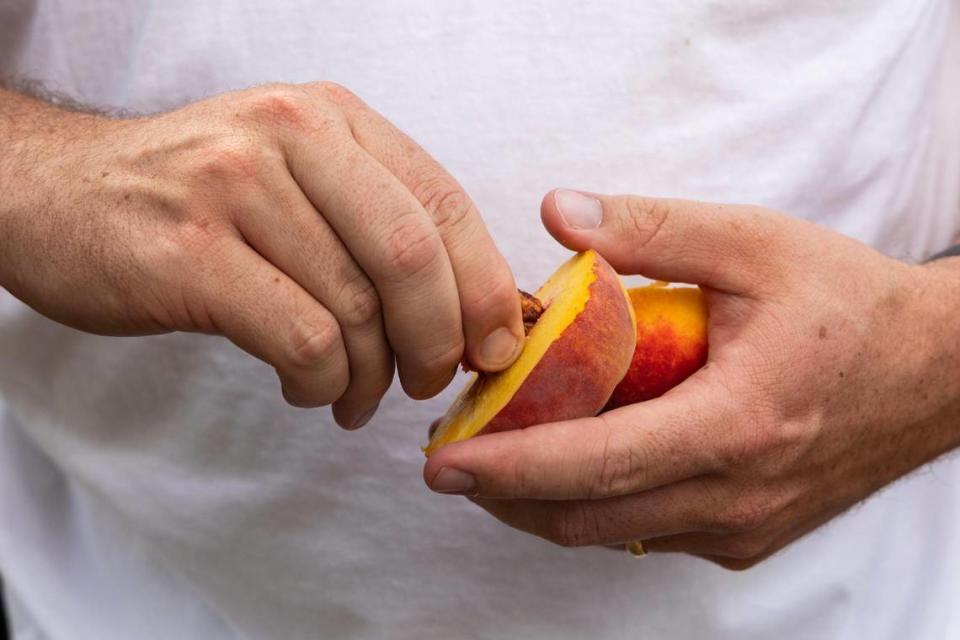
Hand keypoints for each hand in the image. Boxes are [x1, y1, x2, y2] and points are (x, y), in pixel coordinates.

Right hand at [0, 83, 523, 426]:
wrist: (58, 193)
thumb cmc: (197, 200)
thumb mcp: (295, 178)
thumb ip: (377, 226)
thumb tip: (471, 313)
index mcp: (334, 119)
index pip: (445, 204)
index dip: (486, 287)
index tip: (496, 347)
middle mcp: (292, 137)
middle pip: (410, 257)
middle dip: (437, 341)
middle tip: (427, 384)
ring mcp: (236, 188)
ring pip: (355, 307)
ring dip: (371, 377)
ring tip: (354, 398)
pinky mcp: (190, 252)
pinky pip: (300, 337)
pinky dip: (322, 382)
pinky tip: (308, 390)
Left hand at [423, 190, 959, 568]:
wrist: (935, 371)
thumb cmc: (848, 305)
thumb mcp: (755, 244)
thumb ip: (653, 227)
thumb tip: (557, 213)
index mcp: (736, 423)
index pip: (598, 464)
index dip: (510, 470)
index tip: (442, 465)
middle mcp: (735, 494)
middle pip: (588, 518)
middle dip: (505, 496)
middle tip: (449, 458)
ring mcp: (742, 525)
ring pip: (613, 534)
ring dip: (544, 503)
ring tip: (495, 457)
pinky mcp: (747, 536)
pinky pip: (648, 531)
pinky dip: (597, 504)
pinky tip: (572, 461)